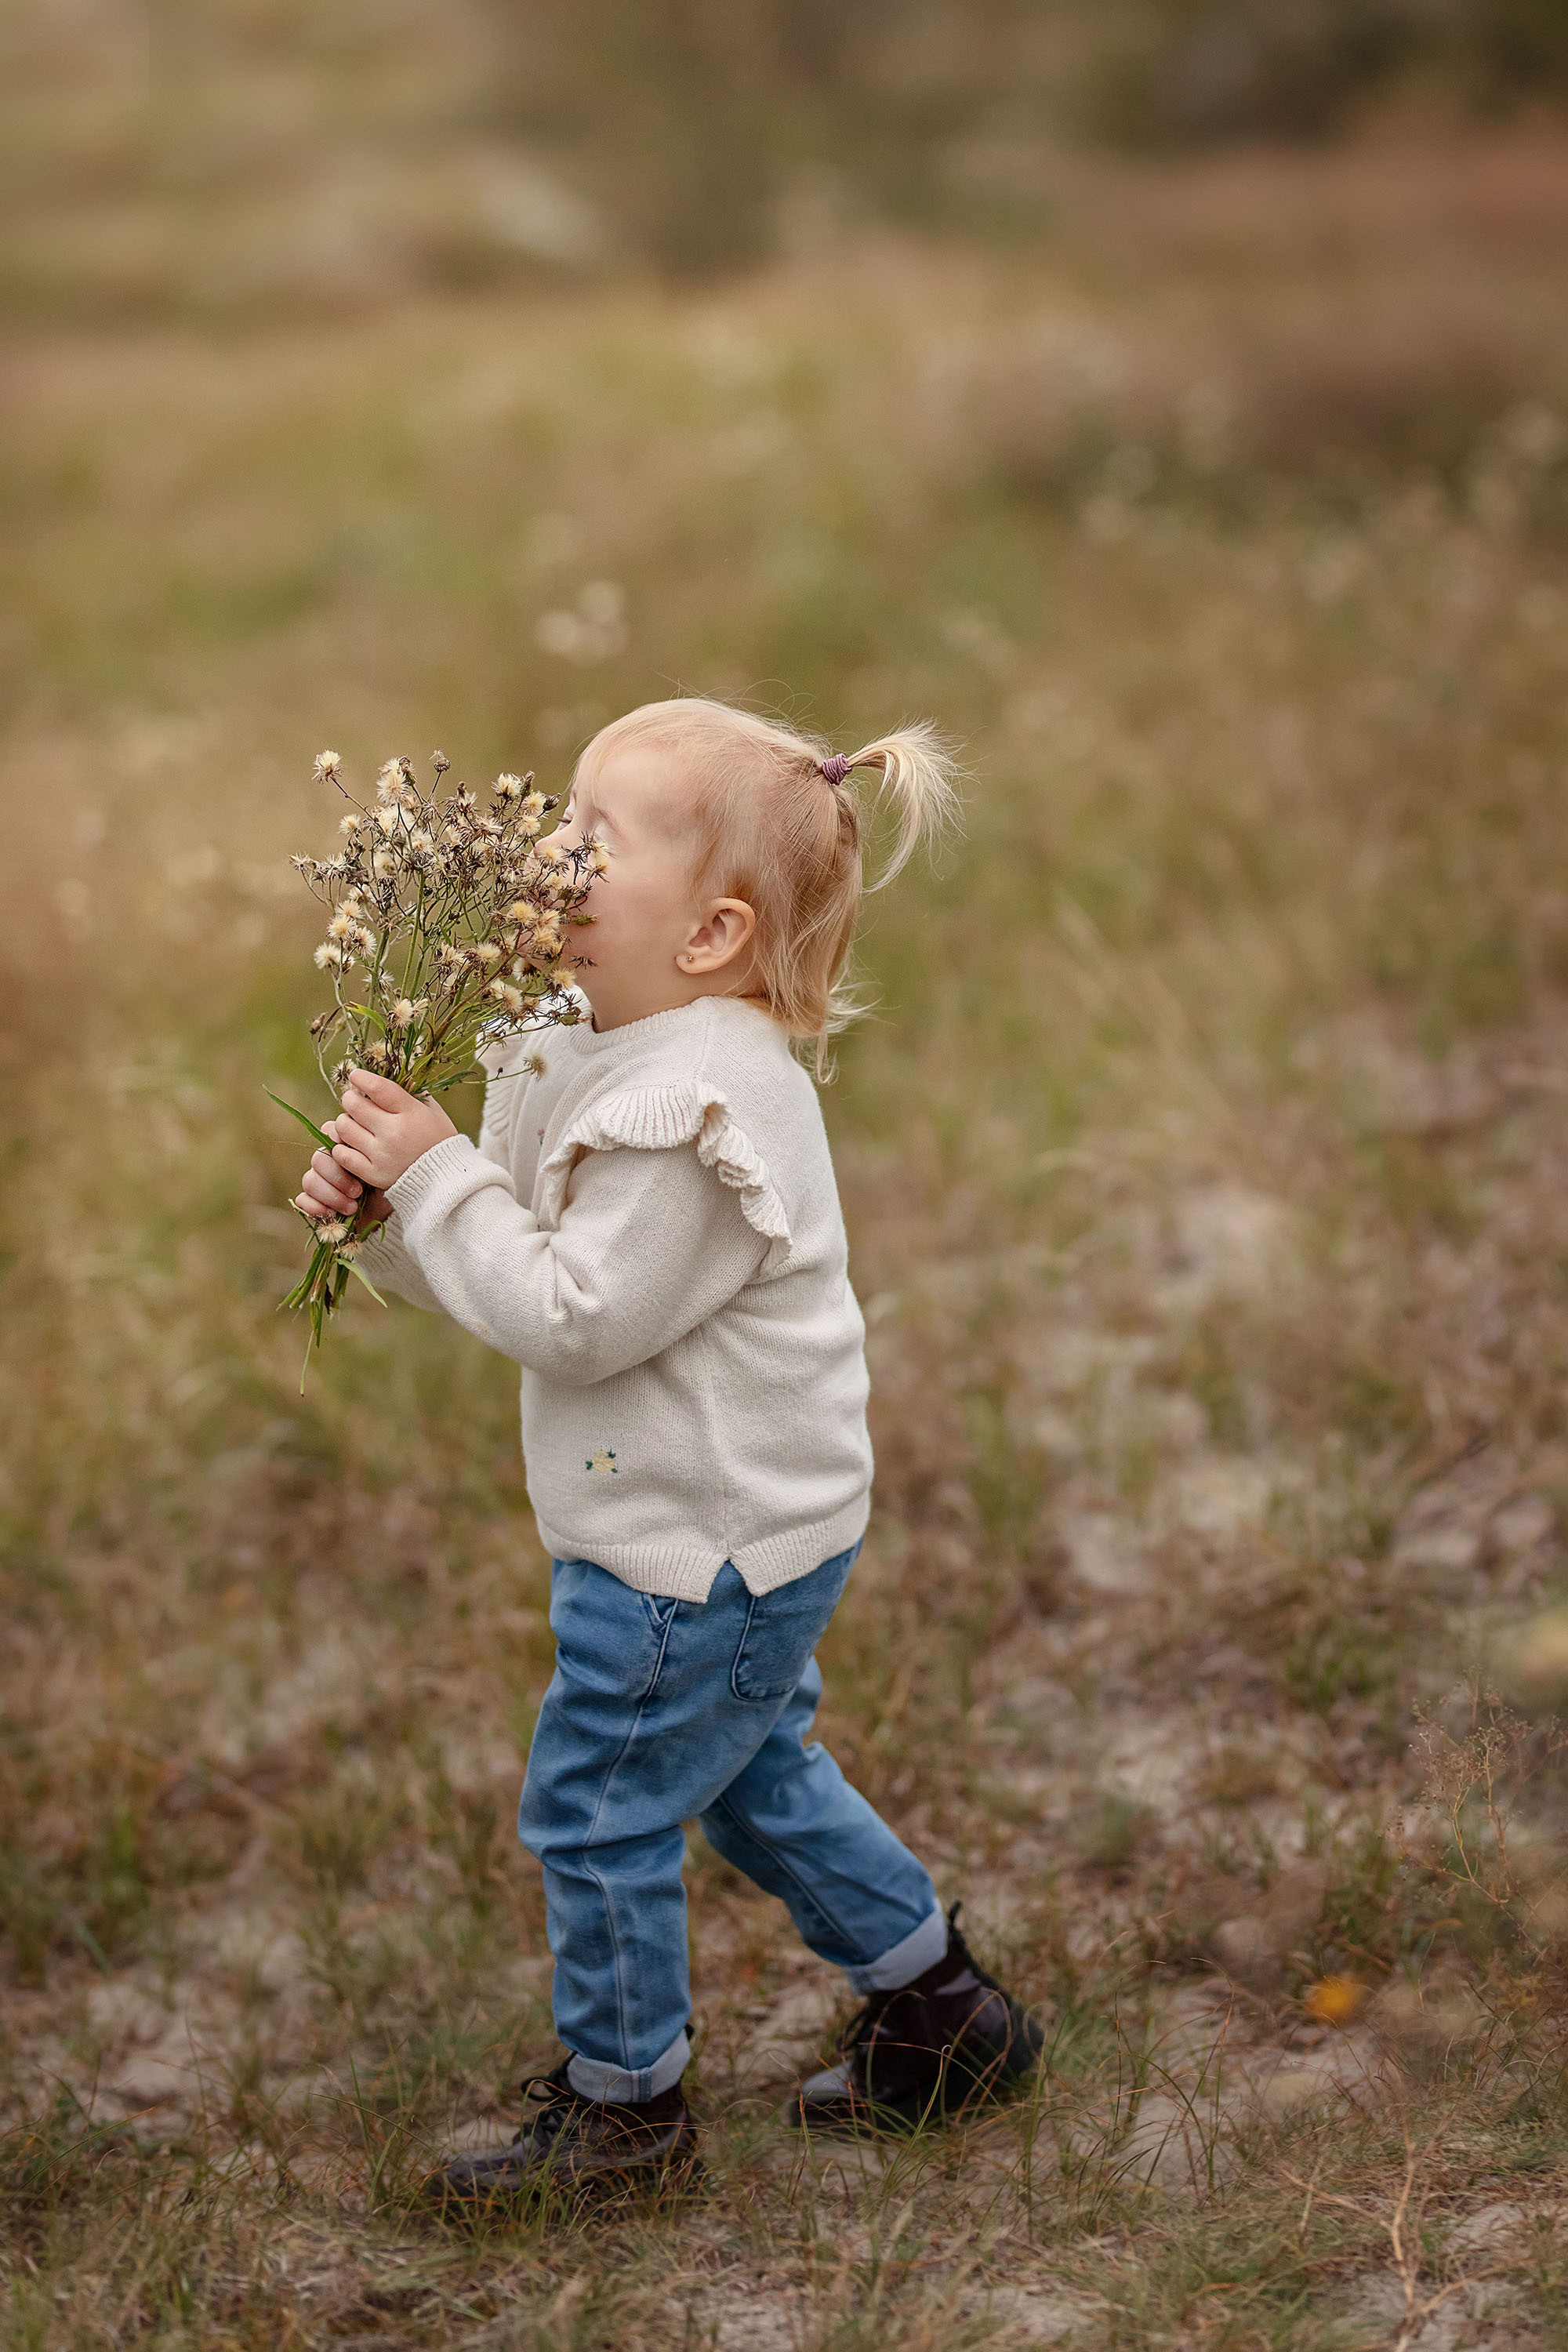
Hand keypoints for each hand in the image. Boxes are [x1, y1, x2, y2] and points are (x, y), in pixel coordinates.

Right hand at [294, 1133, 387, 1229]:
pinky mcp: (316, 1203)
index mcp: (345, 1146)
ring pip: (310, 1180)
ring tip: (353, 1207)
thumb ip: (369, 1149)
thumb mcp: (385, 1165)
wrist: (393, 1214)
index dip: (339, 1144)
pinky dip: (316, 1208)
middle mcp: (330, 1162)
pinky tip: (333, 1214)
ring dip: (331, 1195)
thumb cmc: (391, 1185)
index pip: (328, 1132)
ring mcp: (321, 1182)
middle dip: (338, 1178)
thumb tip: (353, 1133)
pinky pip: (303, 1200)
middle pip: (318, 1159)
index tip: (358, 1157)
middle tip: (358, 1191)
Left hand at [327, 1067, 457, 1192]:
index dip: (361, 1078)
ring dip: (345, 1121)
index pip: (377, 1088)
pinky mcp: (373, 1174)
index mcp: (411, 1113)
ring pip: (343, 1127)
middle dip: (351, 1098)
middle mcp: (394, 1133)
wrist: (446, 1180)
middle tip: (356, 1101)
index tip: (355, 1076)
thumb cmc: (439, 1140)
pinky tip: (353, 1144)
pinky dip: (342, 1146)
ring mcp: (382, 1155)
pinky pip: (342, 1154)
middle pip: (354, 1105)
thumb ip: (411, 1092)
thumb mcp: (433, 1111)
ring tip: (355, 1124)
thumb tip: (390, 1074)